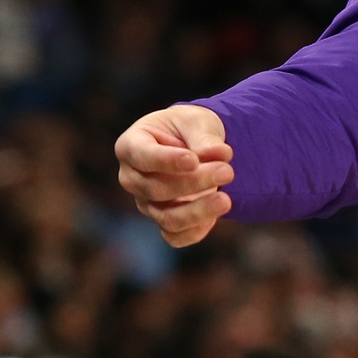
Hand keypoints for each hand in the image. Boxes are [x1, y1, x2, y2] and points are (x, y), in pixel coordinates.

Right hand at [115, 105, 234, 247]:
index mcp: (131, 145)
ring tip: (226, 199)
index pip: (142, 157)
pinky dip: (197, 230)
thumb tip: (219, 153)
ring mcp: (146, 203)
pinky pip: (176, 236)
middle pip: (157, 189)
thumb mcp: (197, 121)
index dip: (166, 161)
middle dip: (194, 183)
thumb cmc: (188, 128)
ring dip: (199, 211)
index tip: (193, 160)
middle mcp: (132, 178)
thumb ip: (204, 137)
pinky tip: (217, 211)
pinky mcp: (163, 221)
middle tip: (227, 171)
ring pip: (167, 218)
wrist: (194, 145)